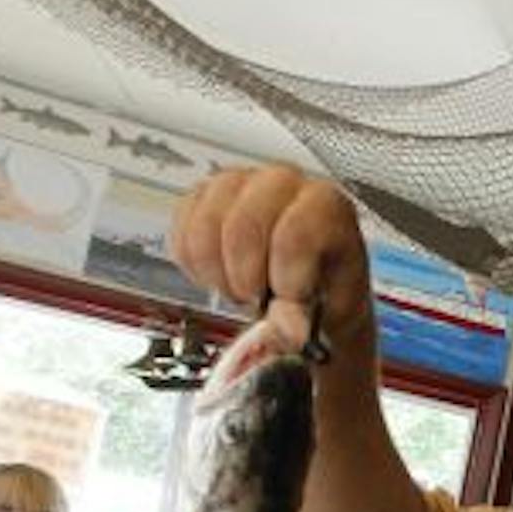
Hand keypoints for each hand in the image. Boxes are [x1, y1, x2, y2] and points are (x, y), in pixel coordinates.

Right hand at [170, 166, 375, 366]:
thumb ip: (307, 317)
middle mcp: (281, 183)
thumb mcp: (331, 309)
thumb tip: (286, 328)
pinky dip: (196, 267)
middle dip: (246, 278)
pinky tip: (221, 275)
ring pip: (206, 228)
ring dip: (219, 274)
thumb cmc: (326, 290)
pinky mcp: (201, 195)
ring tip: (242, 289)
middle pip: (243, 227)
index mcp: (324, 203)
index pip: (293, 235)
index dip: (284, 279)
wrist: (308, 283)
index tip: (286, 302)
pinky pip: (181, 233)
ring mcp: (237, 183)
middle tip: (259, 299)